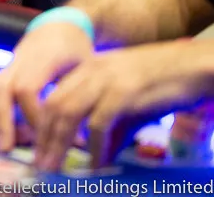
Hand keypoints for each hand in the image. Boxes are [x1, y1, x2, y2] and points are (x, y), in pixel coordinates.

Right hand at [0, 21, 93, 154]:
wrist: (62, 26)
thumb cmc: (79, 50)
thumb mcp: (89, 69)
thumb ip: (81, 100)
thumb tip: (82, 145)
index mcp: (43, 57)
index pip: (26, 88)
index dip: (33, 116)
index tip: (48, 138)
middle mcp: (20, 60)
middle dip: (0, 121)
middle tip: (6, 149)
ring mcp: (9, 65)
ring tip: (10, 143)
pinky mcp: (4, 73)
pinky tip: (15, 131)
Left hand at [32, 40, 212, 169]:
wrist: (194, 66)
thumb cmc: (163, 84)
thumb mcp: (128, 103)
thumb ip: (111, 127)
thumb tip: (99, 156)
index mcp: (86, 69)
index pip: (52, 97)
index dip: (42, 126)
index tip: (39, 150)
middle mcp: (90, 70)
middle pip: (54, 106)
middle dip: (44, 138)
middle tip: (42, 164)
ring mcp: (105, 79)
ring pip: (68, 112)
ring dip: (60, 143)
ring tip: (56, 167)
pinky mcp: (124, 91)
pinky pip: (99, 123)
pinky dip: (94, 146)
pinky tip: (96, 163)